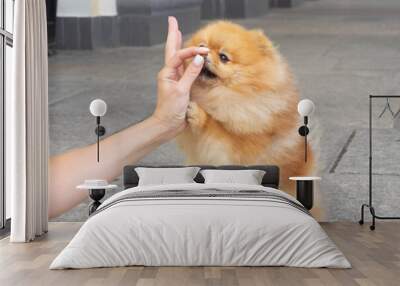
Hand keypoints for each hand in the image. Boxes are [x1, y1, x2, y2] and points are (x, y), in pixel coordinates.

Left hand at [152, 16, 208, 135]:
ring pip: (176, 57)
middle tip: (173, 21)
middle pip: (172, 50)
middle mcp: (169, 73)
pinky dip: (186, 58)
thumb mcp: (182, 91)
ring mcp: (174, 79)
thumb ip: (190, 74)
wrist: (167, 124)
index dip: (191, 51)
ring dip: (178, 44)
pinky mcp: (180, 85)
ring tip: (178, 32)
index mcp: (167, 73)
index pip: (179, 56)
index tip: (204, 50)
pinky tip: (188, 56)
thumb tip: (199, 58)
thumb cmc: (171, 109)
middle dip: (173, 35)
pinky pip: (183, 67)